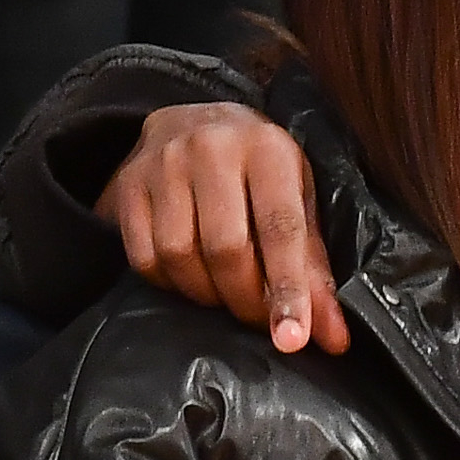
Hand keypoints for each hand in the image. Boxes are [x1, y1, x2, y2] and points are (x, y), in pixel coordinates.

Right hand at [101, 101, 345, 353]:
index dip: (288, 290)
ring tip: (228, 295)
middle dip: (247, 300)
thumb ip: (314, 270)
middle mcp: (211, 148)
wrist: (192, 120)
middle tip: (262, 321)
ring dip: (208, 295)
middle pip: (226, 249)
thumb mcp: (298, 202)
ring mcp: (162, 164)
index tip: (293, 339)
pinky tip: (192, 279)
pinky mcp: (127, 185)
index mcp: (267, 149)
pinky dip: (171, 285)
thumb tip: (332, 338)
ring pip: (180, 256)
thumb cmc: (258, 170)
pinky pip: (145, 258)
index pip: (280, 230)